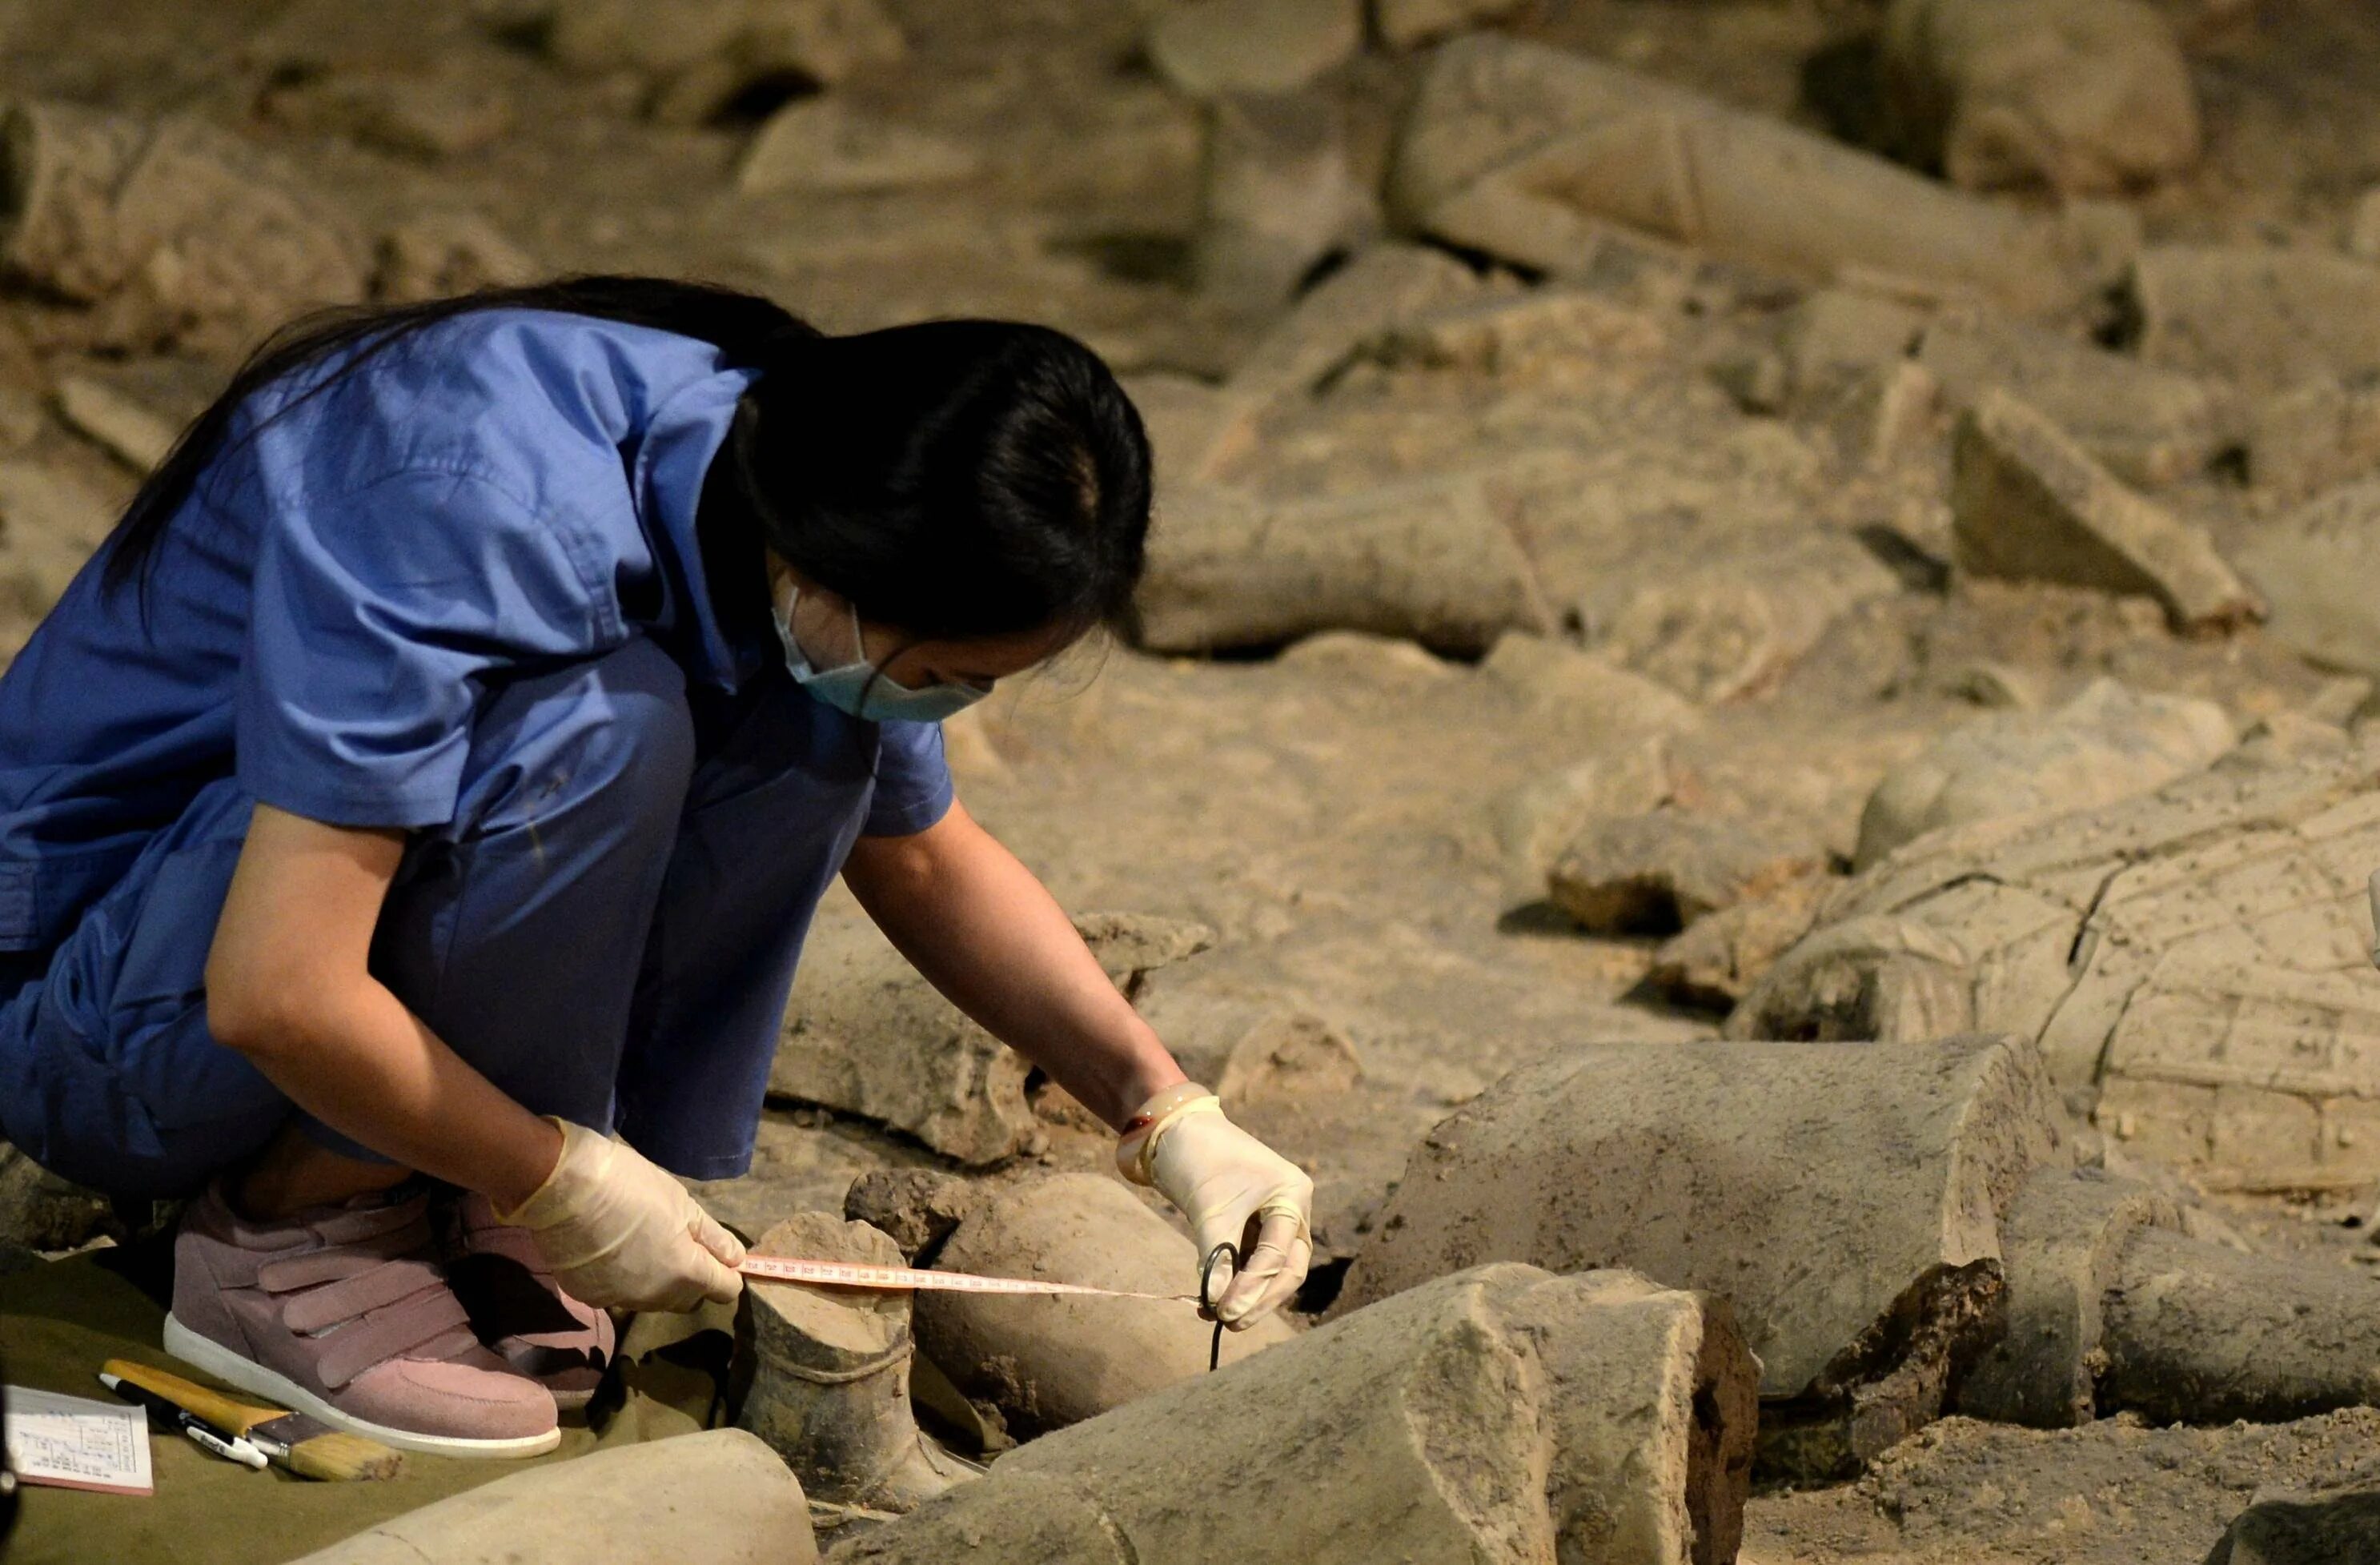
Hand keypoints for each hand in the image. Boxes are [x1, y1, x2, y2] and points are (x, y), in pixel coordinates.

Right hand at [494, 1119, 745, 1313]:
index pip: (724, 1289)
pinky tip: (610, 1251)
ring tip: (642, 1244)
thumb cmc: (631, 1187)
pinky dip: (620, 1278)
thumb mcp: (681, 1204)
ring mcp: (619, 1301)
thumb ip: (712, 1237)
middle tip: (678, 1242)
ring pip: (652, 1299)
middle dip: (692, 1278)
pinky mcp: (588, 1297)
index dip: (726, 1273)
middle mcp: (656, 1297)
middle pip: (688, 1298)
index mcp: (686, 1273)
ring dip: (656, 1281)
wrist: (564, 1189)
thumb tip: (737, 1259)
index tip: (717, 1255)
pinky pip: (617, 1294)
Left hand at [1136, 1095, 1312, 1328]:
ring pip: (1269, 1268)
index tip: (1226, 1312)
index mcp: (1292, 1195)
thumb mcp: (1210, 1210)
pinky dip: (1232, 1279)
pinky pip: (1249, 1259)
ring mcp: (1272, 1216)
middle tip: (1229, 1323)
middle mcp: (1290, 1207)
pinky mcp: (1249, 1223)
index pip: (1279, 1255)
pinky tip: (1210, 1297)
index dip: (1255, 1289)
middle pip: (1286, 1268)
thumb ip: (1217, 1258)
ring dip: (1245, 1293)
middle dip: (1259, 1298)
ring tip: (1212, 1314)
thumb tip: (1215, 1303)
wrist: (1172, 1129)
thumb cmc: (1198, 1158)